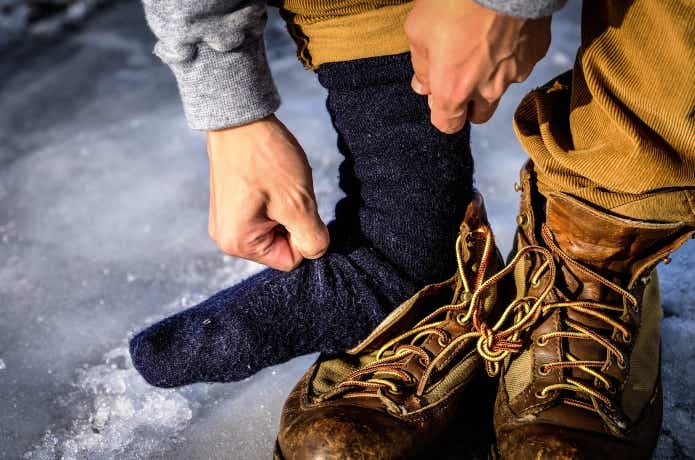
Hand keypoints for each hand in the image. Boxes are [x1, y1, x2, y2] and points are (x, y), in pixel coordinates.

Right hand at [206, 115, 329, 270]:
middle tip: (286, 190)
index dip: (304, 234)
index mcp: (238, 244)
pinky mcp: (230, 205)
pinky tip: (269, 178)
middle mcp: (226, 239)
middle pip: (281, 245)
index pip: (291, 259)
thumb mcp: (298, 203)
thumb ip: (312, 238)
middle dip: (293, 220)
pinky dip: (275, 199)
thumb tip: (317, 251)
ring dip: (286, 208)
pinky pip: (263, 214)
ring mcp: (226, 221)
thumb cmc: (266, 158)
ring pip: (275, 228)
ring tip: (277, 182)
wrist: (239, 117)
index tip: (297, 204)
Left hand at [404, 0, 551, 132]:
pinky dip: (511, 53)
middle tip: (459, 73)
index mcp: (454, 91)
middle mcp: (488, 90)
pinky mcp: (536, 53)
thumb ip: (420, 66)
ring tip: (481, 44)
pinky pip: (520, 62)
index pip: (448, 125)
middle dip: (468, 103)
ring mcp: (516, 73)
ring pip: (501, 87)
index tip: (437, 93)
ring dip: (490, 76)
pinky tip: (501, 30)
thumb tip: (423, 84)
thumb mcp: (418, 31)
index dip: (441, 112)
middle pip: (479, 115)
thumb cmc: (452, 2)